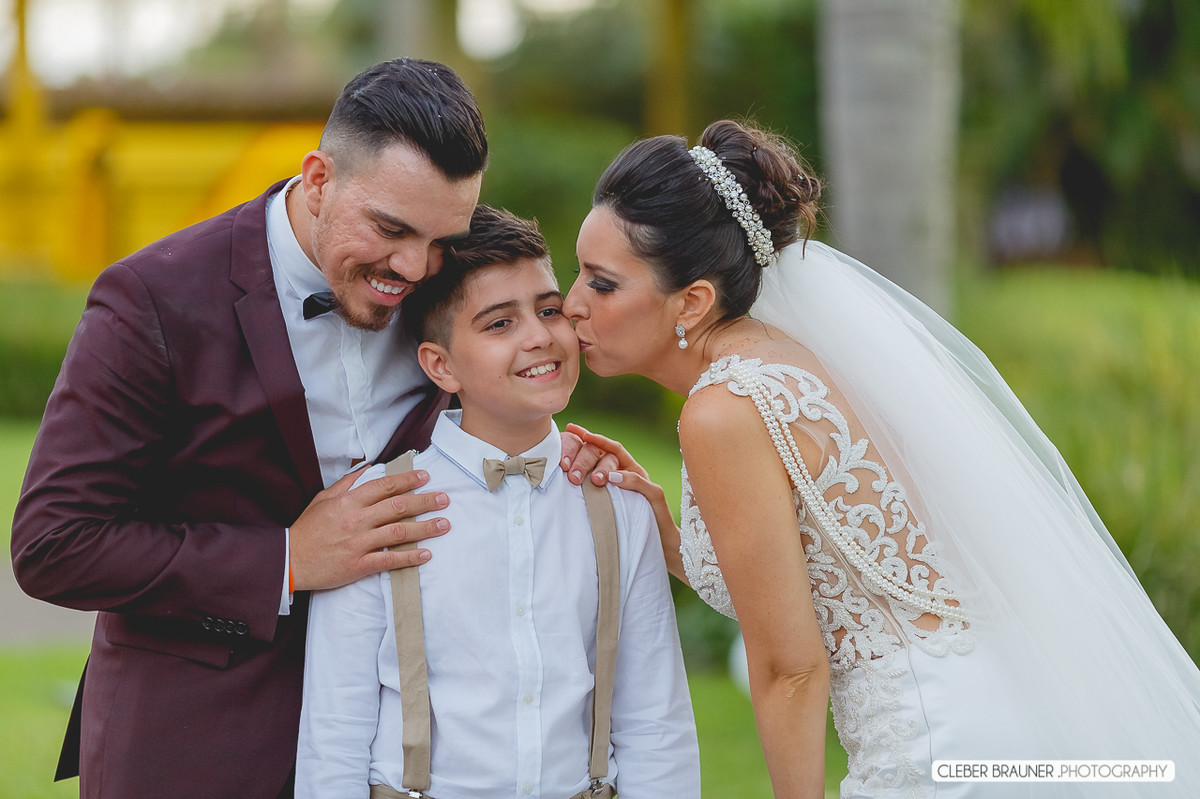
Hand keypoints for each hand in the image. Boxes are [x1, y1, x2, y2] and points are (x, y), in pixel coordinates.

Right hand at [289, 466, 449, 590]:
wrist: (288, 559)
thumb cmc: (307, 528)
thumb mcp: (323, 498)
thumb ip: (347, 483)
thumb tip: (367, 468)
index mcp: (348, 502)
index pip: (385, 486)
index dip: (408, 481)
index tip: (426, 478)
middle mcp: (356, 520)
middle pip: (398, 508)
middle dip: (425, 502)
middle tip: (444, 499)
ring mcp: (358, 544)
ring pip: (398, 533)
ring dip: (425, 529)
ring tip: (444, 525)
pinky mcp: (358, 565)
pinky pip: (389, 561)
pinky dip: (409, 558)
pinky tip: (426, 555)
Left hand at [564, 423, 686, 582]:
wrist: (661, 544)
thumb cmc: (633, 524)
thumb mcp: (610, 504)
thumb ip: (598, 490)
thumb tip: (572, 479)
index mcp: (623, 471)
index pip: (605, 448)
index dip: (588, 436)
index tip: (570, 428)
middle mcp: (635, 472)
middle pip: (611, 452)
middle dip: (589, 452)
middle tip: (569, 462)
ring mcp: (645, 482)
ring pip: (624, 464)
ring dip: (604, 465)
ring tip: (586, 472)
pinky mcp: (655, 495)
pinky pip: (642, 483)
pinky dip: (627, 479)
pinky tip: (612, 478)